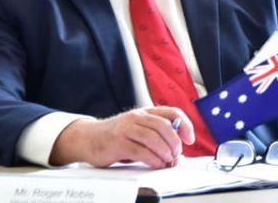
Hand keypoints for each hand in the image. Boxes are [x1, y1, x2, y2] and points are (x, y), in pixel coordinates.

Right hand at [49, 106, 195, 167]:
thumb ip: (155, 134)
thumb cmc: (116, 136)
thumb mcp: (137, 128)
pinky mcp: (118, 143)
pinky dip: (153, 159)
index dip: (185, 125)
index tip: (189, 139)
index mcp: (145, 112)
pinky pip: (141, 151)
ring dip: (165, 152)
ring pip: (154, 138)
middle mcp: (136, 117)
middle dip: (175, 142)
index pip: (172, 112)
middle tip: (177, 154)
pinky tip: (157, 164)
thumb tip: (177, 150)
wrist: (87, 138)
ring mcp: (126, 129)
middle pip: (164, 126)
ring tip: (168, 160)